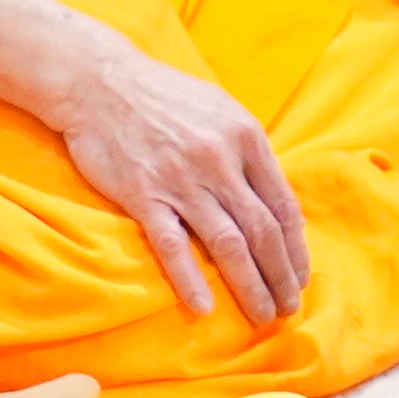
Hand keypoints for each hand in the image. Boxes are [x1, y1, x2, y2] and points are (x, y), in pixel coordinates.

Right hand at [37, 44, 311, 325]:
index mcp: (246, 138)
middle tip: (287, 309)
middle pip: (263, 232)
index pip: (283, 207)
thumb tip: (274, 201)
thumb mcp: (220, 111)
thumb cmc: (164, 97)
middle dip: (280, 277)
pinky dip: (190, 279)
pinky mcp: (144, 194)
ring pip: (228, 244)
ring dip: (250, 286)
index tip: (299, 279)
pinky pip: (172, 245)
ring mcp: (182, 179)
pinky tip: (204, 308)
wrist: (99, 82)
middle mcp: (220, 160)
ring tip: (261, 316)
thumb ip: (248, 153)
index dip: (295, 250)